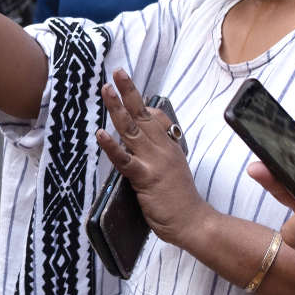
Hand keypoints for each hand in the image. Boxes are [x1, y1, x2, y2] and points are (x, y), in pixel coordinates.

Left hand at [95, 69, 215, 248]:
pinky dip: (112, 146)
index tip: (127, 87)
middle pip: (142, 115)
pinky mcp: (145, 177)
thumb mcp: (173, 168)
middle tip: (117, 72)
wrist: (193, 222)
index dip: (141, 104)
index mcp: (169, 146)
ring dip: (117, 109)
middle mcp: (162, 148)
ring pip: (132, 130)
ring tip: (106, 90)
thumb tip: (142, 142)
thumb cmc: (180, 199)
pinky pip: (125, 160)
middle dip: (129, 92)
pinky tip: (100, 134)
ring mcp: (154, 161)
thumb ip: (160, 153)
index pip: (155, 118)